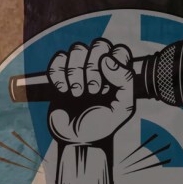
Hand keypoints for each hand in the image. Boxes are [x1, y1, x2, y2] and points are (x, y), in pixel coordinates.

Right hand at [45, 40, 135, 183]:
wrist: (76, 139)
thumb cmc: (103, 124)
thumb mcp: (123, 108)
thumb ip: (125, 81)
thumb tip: (107, 59)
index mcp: (118, 72)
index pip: (119, 50)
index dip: (113, 64)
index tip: (108, 87)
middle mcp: (100, 66)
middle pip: (98, 44)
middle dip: (93, 67)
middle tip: (93, 91)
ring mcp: (79, 69)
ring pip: (77, 49)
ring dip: (75, 72)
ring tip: (77, 94)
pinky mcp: (59, 75)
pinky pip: (57, 59)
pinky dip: (58, 73)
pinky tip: (63, 90)